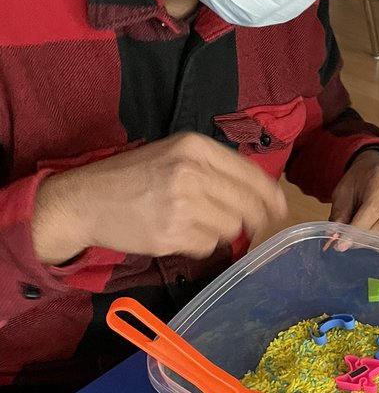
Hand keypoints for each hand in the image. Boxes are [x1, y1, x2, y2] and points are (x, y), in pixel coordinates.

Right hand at [32, 132, 287, 264]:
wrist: (86, 200)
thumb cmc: (132, 177)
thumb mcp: (173, 153)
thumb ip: (213, 166)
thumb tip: (261, 191)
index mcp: (194, 147)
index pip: (250, 173)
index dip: (270, 195)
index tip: (279, 208)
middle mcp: (191, 172)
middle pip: (247, 204)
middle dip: (254, 218)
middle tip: (252, 225)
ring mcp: (182, 205)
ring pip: (230, 228)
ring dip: (220, 231)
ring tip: (195, 223)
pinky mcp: (171, 234)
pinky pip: (207, 246)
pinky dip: (200, 245)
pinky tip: (179, 234)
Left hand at [329, 150, 378, 239]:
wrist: (378, 171)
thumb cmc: (361, 180)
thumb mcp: (344, 191)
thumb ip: (339, 214)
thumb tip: (335, 238)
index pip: (374, 209)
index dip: (357, 230)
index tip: (342, 243)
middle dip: (364, 239)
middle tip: (349, 242)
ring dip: (374, 243)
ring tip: (361, 237)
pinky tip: (375, 237)